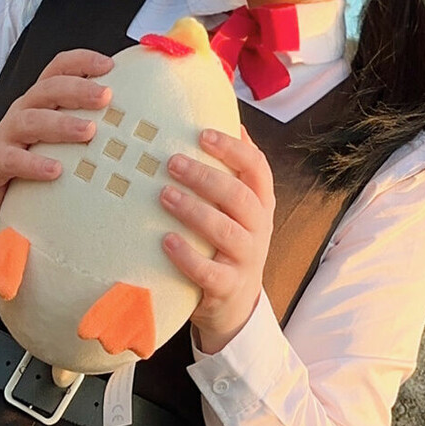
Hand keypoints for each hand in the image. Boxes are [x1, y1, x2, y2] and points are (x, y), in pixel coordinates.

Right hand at [0, 49, 113, 245]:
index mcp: (42, 101)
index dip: (82, 61)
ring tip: (89, 132)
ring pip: (31, 120)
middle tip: (106, 96)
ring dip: (61, 124)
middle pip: (48, 88)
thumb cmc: (35, 163)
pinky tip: (55, 171)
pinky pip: (12, 159)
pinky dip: (34, 163)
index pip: (58, 68)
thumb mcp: (61, 140)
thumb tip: (138, 124)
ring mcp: (7, 136)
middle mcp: (24, 111)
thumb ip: (90, 126)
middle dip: (78, 89)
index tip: (110, 66)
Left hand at [159, 126, 274, 352]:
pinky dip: (187, 255)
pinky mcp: (227, 287)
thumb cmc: (228, 243)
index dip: (232, 149)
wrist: (235, 305)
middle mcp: (258, 227)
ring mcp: (245, 258)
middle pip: (239, 196)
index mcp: (260, 201)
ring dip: (194, 210)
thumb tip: (228, 120)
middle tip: (171, 162)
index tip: (202, 133)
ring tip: (164, 195)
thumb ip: (233, 170)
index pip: (257, 168)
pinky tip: (165, 240)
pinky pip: (209, 271)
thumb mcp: (238, 208)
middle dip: (206, 176)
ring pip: (226, 231)